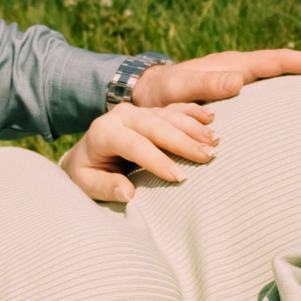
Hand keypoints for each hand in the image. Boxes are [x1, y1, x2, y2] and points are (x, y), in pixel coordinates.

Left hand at [61, 101, 218, 201]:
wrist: (86, 154)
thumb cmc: (88, 173)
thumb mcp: (87, 184)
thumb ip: (106, 187)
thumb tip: (128, 193)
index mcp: (103, 132)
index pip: (134, 144)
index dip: (157, 160)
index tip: (180, 177)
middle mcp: (122, 116)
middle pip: (156, 126)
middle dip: (183, 142)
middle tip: (207, 156)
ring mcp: (138, 110)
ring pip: (169, 115)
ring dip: (194, 128)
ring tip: (215, 141)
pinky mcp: (151, 110)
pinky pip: (174, 108)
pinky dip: (193, 113)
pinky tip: (212, 118)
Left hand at [132, 48, 300, 105]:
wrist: (141, 95)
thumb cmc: (156, 96)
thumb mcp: (177, 91)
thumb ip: (203, 86)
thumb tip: (239, 81)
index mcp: (234, 66)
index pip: (281, 61)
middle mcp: (241, 69)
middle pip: (289, 64)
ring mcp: (240, 80)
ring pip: (282, 76)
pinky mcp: (236, 93)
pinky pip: (270, 89)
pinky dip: (290, 89)